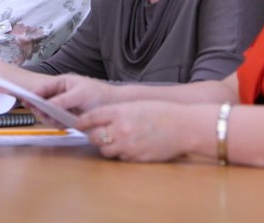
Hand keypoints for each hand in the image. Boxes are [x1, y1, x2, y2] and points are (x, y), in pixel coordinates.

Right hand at [25, 74, 117, 125]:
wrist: (114, 106)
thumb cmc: (99, 95)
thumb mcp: (80, 95)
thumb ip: (63, 100)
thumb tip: (47, 105)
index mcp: (60, 83)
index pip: (41, 89)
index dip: (32, 95)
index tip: (26, 101)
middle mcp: (59, 94)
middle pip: (41, 103)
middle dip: (41, 110)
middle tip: (45, 116)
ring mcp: (62, 106)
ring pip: (47, 114)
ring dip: (49, 119)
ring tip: (58, 122)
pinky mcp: (67, 117)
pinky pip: (56, 122)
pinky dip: (57, 125)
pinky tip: (64, 126)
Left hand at [76, 100, 199, 162]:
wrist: (185, 127)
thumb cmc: (163, 112)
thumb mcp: (136, 105)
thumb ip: (117, 111)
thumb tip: (100, 118)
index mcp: (120, 112)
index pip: (91, 118)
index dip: (81, 121)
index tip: (78, 123)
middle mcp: (121, 130)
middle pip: (94, 137)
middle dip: (94, 135)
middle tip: (97, 133)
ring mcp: (128, 146)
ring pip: (105, 150)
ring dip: (107, 146)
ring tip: (115, 140)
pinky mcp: (136, 158)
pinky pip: (121, 158)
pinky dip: (121, 153)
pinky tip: (130, 146)